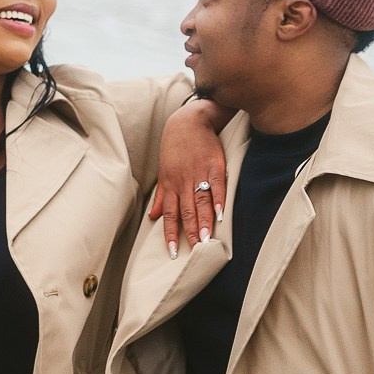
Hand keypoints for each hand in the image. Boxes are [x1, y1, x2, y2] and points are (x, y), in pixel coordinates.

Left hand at [148, 98, 230, 256]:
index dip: (170, 233)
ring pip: (201, 202)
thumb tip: (152, 216)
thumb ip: (161, 196)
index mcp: (170, 185)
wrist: (190, 121)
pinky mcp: (215, 165)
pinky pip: (217, 185)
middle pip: (187, 212)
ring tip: (208, 240)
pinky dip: (218, 200)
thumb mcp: (164, 171)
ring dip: (204, 222)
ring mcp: (199, 174)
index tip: (173, 252)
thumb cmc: (176, 149)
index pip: (170, 214)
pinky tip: (221, 214)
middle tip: (195, 252)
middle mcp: (183, 182)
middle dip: (191, 232)